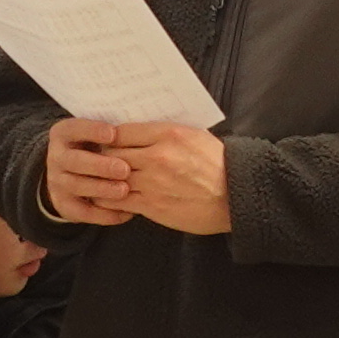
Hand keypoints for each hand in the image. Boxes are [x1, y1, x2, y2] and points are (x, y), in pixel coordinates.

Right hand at [42, 118, 139, 225]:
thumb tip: (141, 131)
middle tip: (124, 169)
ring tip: (125, 190)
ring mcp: (57, 182)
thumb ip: (115, 132)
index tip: (114, 133)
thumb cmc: (99, 147)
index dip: (92, 131)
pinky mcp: (63, 204)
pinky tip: (125, 212)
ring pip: (77, 186)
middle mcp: (57, 157)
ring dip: (101, 189)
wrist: (74, 173)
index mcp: (64, 133)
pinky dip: (103, 214)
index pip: (74, 128)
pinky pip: (81, 211)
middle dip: (100, 165)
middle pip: (75, 161)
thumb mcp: (100, 134)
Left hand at [111, 125, 233, 234]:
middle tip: (102, 162)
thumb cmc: (218, 164)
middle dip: (104, 159)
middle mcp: (157, 157)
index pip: (121, 131)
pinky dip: (111, 199)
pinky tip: (111, 197)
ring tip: (104, 181)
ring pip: (111, 178)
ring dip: (105, 180)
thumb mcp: (195, 136)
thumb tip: (139, 133)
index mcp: (168, 134)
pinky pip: (118, 201)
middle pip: (111, 154)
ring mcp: (152, 183)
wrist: (236, 196)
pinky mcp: (151, 206)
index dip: (110, 138)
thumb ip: (166, 134)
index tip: (108, 142)